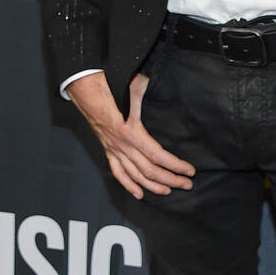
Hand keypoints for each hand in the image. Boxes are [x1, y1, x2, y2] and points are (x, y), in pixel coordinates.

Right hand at [67, 71, 194, 198]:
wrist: (87, 96)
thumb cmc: (109, 91)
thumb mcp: (131, 87)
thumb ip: (142, 88)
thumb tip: (152, 82)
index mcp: (131, 132)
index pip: (157, 155)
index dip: (175, 165)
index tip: (188, 169)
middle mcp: (123, 146)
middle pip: (150, 170)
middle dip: (171, 179)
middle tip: (187, 183)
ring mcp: (115, 151)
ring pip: (136, 175)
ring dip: (154, 186)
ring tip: (169, 190)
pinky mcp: (109, 151)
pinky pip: (118, 173)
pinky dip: (129, 185)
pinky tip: (139, 193)